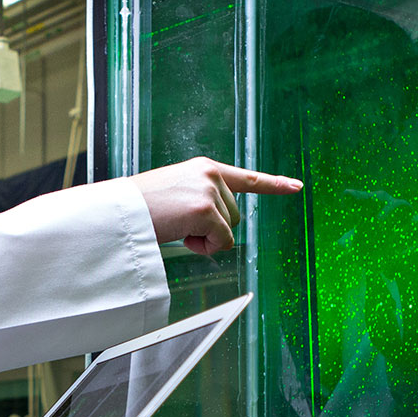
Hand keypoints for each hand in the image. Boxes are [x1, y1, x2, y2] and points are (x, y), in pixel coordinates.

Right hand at [126, 157, 301, 255]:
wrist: (120, 212)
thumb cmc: (142, 207)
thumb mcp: (176, 192)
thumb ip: (202, 199)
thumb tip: (221, 228)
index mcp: (204, 168)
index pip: (246, 178)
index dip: (274, 184)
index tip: (297, 187)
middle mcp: (211, 174)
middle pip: (235, 216)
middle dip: (213, 229)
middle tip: (181, 225)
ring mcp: (210, 191)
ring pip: (229, 230)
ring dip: (206, 238)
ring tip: (176, 227)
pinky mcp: (206, 210)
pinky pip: (221, 242)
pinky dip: (205, 248)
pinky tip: (181, 236)